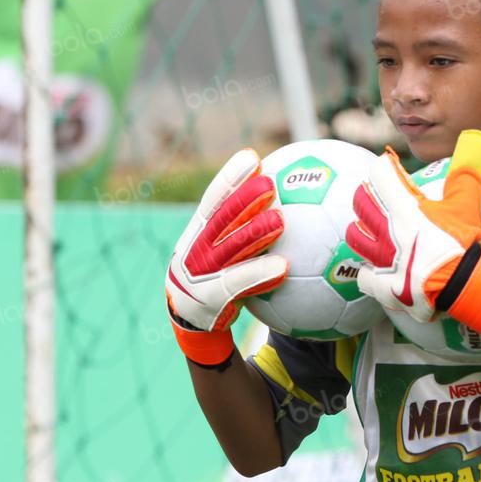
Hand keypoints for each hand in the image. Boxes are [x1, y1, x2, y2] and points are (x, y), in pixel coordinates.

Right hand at [166, 149, 287, 365]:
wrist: (193, 323)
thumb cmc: (219, 279)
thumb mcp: (225, 252)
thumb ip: (243, 228)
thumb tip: (287, 200)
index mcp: (195, 235)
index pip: (212, 200)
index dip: (229, 178)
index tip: (251, 157)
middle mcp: (193, 251)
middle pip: (219, 221)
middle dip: (242, 200)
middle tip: (270, 185)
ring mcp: (198, 276)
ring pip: (228, 250)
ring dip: (253, 234)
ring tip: (280, 220)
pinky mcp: (209, 300)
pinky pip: (237, 285)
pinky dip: (260, 274)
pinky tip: (284, 267)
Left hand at [346, 130, 480, 338]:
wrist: (463, 285)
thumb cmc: (464, 244)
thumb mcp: (468, 205)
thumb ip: (467, 173)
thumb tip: (476, 141)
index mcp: (403, 207)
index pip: (380, 174)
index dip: (386, 168)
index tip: (393, 169)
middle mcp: (385, 231)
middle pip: (361, 203)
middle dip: (367, 196)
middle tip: (380, 197)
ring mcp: (382, 260)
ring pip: (356, 238)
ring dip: (362, 231)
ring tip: (372, 232)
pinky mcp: (384, 286)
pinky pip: (364, 277)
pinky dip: (370, 274)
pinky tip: (378, 272)